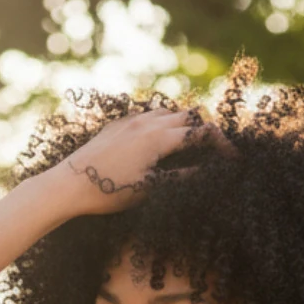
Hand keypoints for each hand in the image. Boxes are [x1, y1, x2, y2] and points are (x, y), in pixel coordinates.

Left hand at [53, 107, 232, 214]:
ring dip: (183, 124)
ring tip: (189, 144)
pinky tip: (160, 139)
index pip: (201, 134)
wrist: (69, 184)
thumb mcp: (151, 189)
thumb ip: (183, 178)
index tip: (234, 159)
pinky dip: (162, 122)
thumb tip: (210, 172)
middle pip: (188, 116)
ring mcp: (130, 120)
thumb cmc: (110, 191)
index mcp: (159, 137)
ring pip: (167, 112)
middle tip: (214, 151)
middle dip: (205, 132)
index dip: (222, 145)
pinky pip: (147, 114)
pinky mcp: (117, 124)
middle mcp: (147, 122)